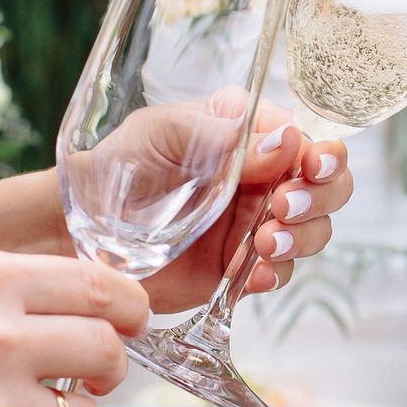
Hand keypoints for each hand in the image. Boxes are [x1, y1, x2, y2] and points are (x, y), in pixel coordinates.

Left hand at [136, 99, 352, 311]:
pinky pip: (278, 271)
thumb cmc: (118, 167)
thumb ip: (224, 137)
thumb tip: (287, 142)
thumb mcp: (165, 134)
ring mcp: (253, 221)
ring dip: (300, 238)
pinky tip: (254, 274)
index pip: (307, 139)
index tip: (310, 169)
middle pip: (326, 186)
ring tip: (263, 244)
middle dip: (319, 199)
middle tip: (283, 209)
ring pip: (312, 230)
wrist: (80, 230)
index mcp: (246, 131)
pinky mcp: (241, 264)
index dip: (321, 155)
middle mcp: (259, 174)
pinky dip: (275, 273)